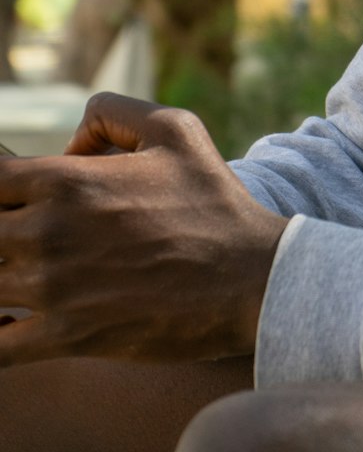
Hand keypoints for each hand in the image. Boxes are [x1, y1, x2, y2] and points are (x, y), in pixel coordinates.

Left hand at [0, 92, 288, 367]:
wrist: (250, 278)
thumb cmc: (213, 200)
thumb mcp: (174, 128)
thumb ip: (111, 113)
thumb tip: (70, 144)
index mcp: (66, 179)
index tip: (15, 198)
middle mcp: (48, 231)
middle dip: (1, 234)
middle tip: (23, 241)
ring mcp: (53, 288)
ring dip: (1, 278)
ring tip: (22, 276)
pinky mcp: (66, 337)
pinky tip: (8, 324)